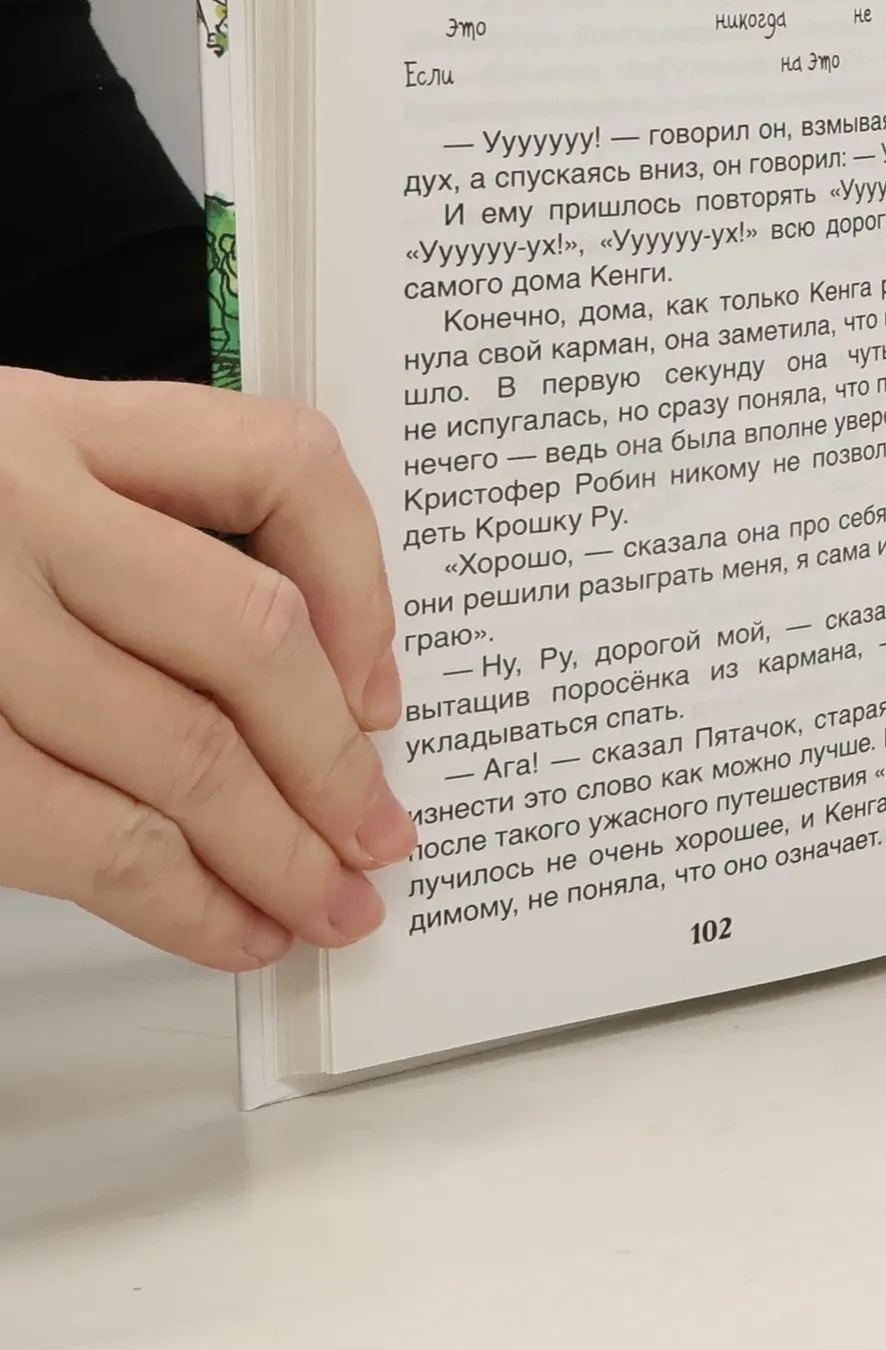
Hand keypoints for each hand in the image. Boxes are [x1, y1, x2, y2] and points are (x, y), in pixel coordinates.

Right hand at [0, 370, 412, 969]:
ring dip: (275, 854)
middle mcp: (14, 503)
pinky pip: (69, 833)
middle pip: (246, 636)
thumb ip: (140, 539)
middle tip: (382, 838)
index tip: (384, 688)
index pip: (281, 461)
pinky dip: (171, 900)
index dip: (365, 584)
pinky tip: (225, 928)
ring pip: (173, 751)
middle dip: (334, 763)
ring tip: (329, 908)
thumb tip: (323, 695)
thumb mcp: (15, 476)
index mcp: (63, 421)